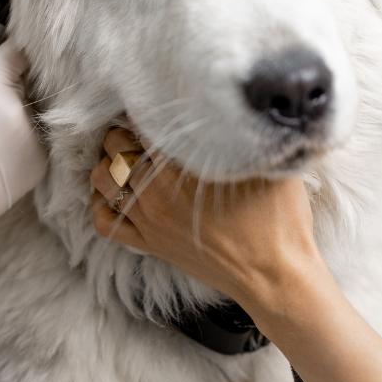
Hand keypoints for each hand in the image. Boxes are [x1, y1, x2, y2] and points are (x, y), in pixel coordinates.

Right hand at [0, 6, 47, 289]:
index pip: (17, 46)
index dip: (4, 46)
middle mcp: (18, 110)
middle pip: (22, 79)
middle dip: (2, 84)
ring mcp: (33, 140)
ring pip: (27, 110)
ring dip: (9, 112)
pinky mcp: (39, 167)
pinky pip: (32, 139)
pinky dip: (15, 141)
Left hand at [88, 127, 330, 316]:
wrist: (275, 275)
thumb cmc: (278, 219)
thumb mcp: (267, 165)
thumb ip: (247, 136)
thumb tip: (241, 110)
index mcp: (180, 166)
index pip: (144, 122)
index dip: (152, 108)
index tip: (165, 106)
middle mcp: (154, 191)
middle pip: (116, 146)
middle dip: (126, 131)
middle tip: (147, 128)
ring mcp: (148, 219)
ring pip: (102, 180)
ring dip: (110, 162)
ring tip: (128, 155)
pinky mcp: (149, 244)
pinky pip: (105, 223)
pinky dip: (103, 204)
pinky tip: (118, 194)